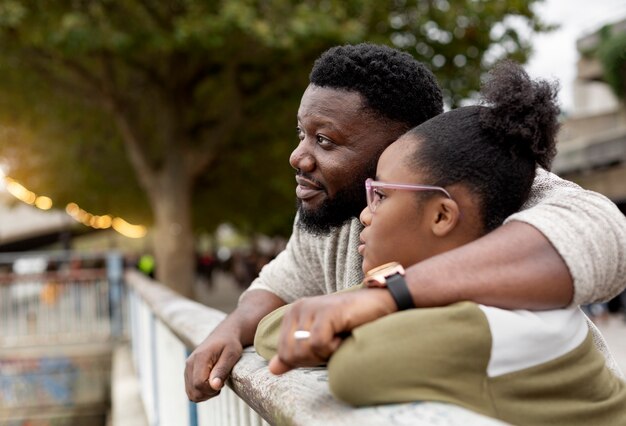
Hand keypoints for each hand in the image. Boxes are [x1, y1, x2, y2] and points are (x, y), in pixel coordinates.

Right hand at [185, 326, 242, 401]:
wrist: (223, 335)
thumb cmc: (230, 344)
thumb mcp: (232, 354)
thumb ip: (222, 370)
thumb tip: (214, 386)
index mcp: (200, 358)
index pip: (199, 384)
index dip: (212, 389)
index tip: (223, 382)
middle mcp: (189, 363)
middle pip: (194, 392)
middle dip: (209, 394)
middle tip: (221, 382)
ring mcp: (187, 369)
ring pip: (192, 394)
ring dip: (206, 394)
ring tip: (216, 382)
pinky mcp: (188, 373)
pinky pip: (191, 392)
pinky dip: (202, 393)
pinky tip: (211, 384)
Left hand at [269, 288, 394, 374]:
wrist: (378, 305)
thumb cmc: (350, 324)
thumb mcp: (319, 341)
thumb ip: (296, 353)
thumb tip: (272, 369)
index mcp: (292, 314)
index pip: (284, 353)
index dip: (304, 361)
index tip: (324, 349)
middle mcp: (297, 308)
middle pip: (291, 354)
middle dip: (313, 359)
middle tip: (331, 345)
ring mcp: (310, 308)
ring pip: (304, 350)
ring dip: (324, 353)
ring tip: (338, 338)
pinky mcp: (325, 312)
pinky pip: (318, 344)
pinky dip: (333, 348)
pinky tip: (343, 336)